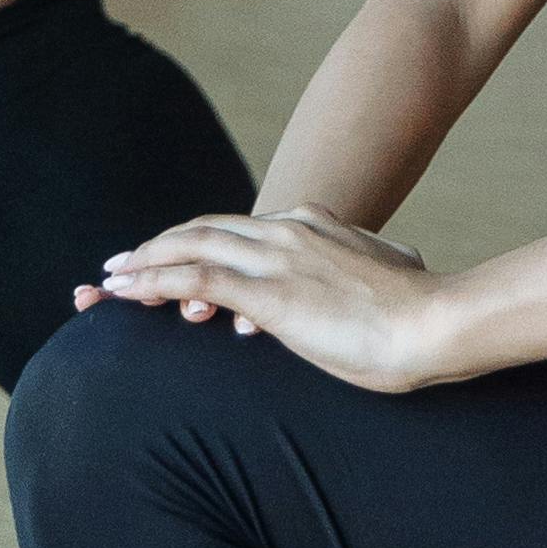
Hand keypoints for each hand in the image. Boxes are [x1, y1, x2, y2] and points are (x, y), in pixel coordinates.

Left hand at [88, 206, 447, 388]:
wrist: (435, 323)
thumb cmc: (421, 310)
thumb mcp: (395, 272)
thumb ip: (377, 265)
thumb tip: (402, 267)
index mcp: (314, 224)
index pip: (239, 227)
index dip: (198, 240)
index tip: (173, 255)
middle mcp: (288, 230)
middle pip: (203, 229)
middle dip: (157, 246)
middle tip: (123, 262)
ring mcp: (276, 259)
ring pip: (190, 247)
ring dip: (144, 261)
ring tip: (111, 277)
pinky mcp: (269, 294)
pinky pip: (195, 278)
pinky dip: (154, 281)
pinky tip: (127, 290)